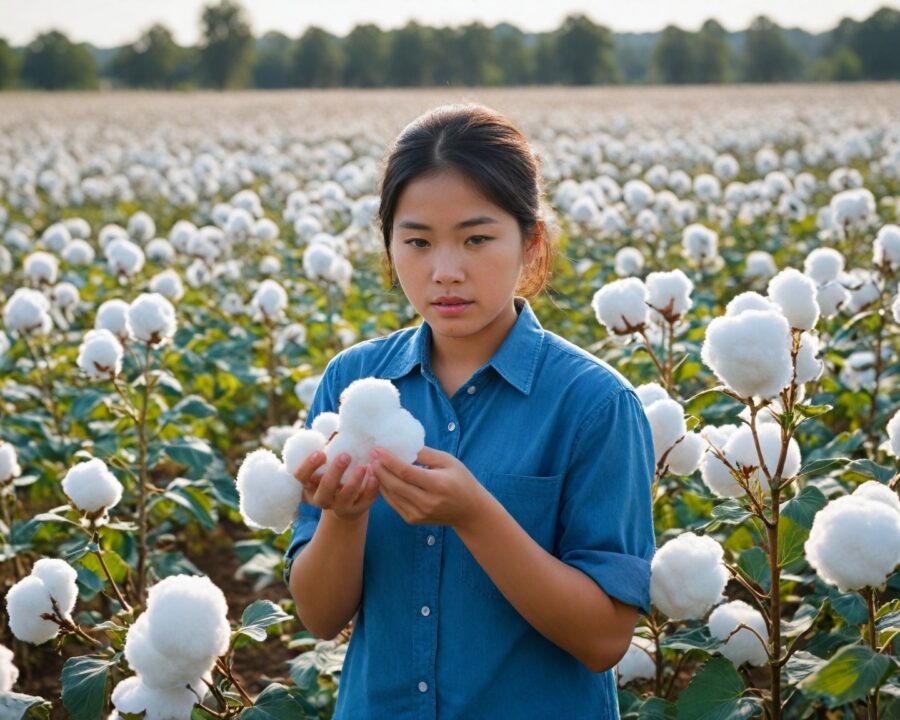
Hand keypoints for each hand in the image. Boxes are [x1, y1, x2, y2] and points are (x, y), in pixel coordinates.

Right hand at [292, 450, 378, 522]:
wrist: (348, 504)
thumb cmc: (336, 475)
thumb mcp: (328, 463)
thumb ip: (331, 447)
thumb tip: (338, 425)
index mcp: (310, 484)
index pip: (302, 476)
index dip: (309, 465)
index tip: (321, 453)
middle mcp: (322, 498)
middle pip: (325, 488)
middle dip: (335, 472)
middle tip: (346, 456)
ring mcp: (339, 507)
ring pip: (344, 498)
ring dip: (354, 481)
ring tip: (364, 466)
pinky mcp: (357, 510)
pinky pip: (364, 502)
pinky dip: (370, 489)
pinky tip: (375, 476)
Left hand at [369, 446, 486, 527]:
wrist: (469, 511)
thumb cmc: (460, 481)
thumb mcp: (448, 461)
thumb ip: (425, 453)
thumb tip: (402, 444)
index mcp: (438, 485)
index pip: (406, 472)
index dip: (389, 460)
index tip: (377, 449)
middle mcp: (427, 502)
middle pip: (395, 485)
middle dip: (380, 469)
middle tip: (371, 455)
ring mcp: (419, 513)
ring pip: (392, 495)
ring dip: (379, 480)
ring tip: (372, 465)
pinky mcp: (413, 519)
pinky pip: (394, 503)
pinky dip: (385, 490)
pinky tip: (380, 479)